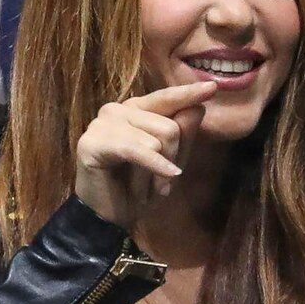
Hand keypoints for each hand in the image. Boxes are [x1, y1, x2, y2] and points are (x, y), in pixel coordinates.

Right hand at [75, 82, 216, 228]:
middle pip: (170, 127)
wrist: (109, 217)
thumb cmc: (139, 186)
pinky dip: (153, 166)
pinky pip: (136, 150)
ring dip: (157, 171)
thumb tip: (197, 108)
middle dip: (172, 159)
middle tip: (161, 181)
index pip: (167, 97)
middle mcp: (118, 110)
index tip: (212, 87)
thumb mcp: (171, 160)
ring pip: (156, 140)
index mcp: (137, 109)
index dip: (188, 93)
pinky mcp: (92, 142)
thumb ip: (184, 134)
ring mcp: (102, 123)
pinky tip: (162, 183)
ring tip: (147, 187)